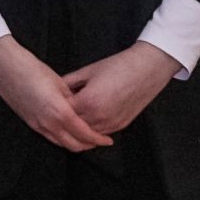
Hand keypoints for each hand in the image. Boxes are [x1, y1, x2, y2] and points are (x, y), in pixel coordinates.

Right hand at [0, 36, 112, 151]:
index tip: (108, 139)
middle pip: (74, 145)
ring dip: (75, 144)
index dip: (98, 139)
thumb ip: (72, 99)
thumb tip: (81, 109)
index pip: (85, 134)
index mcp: (60, 112)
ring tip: (86, 138)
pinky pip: (50, 137)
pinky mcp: (29, 123)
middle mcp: (48, 124)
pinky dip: (62, 139)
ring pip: (61, 144)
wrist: (5, 67)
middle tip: (99, 141)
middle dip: (89, 145)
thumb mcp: (59, 82)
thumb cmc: (31, 69)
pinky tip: (67, 131)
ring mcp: (37, 125)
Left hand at [63, 42, 179, 134]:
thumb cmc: (118, 66)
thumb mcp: (88, 71)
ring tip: (72, 116)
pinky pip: (100, 133)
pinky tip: (87, 120)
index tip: (51, 101)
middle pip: (73, 125)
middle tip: (59, 110)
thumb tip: (55, 87)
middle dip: (65, 118)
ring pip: (87, 134)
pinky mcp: (121, 125)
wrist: (147, 69)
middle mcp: (99, 116)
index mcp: (88, 101)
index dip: (56, 106)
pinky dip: (92, 129)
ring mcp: (111, 123)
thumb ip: (69, 81)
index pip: (63, 112)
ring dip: (79, 126)